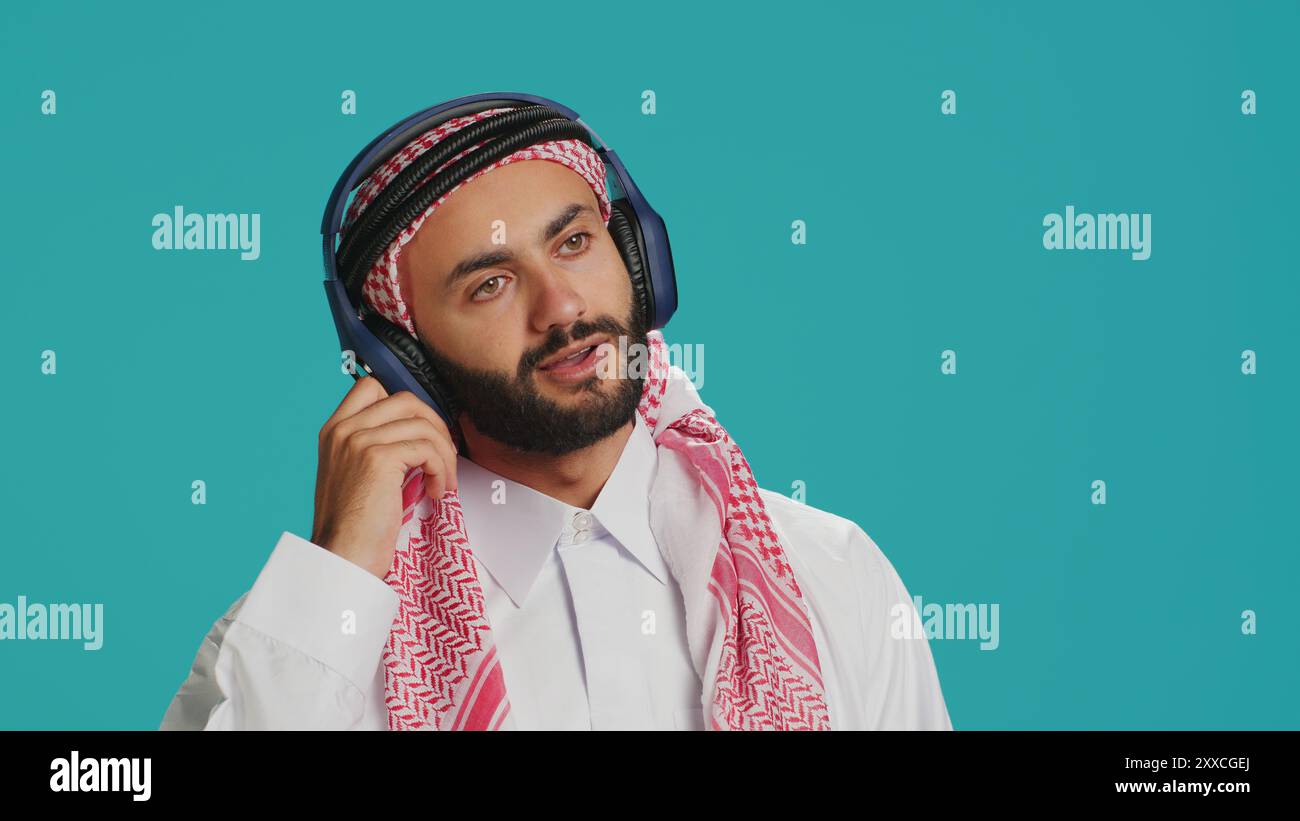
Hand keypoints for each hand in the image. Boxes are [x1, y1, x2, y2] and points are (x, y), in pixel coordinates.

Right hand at [310, 376, 458, 579]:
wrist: (343, 558)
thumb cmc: (354, 526)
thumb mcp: (354, 474)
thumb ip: (373, 446)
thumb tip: (417, 432)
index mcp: (334, 430)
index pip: (373, 386)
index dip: (408, 405)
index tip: (423, 434)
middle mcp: (343, 430)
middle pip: (405, 399)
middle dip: (435, 425)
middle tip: (443, 456)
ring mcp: (358, 441)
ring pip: (422, 424)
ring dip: (444, 453)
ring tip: (442, 480)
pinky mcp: (378, 459)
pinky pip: (427, 448)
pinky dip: (441, 469)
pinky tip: (436, 490)